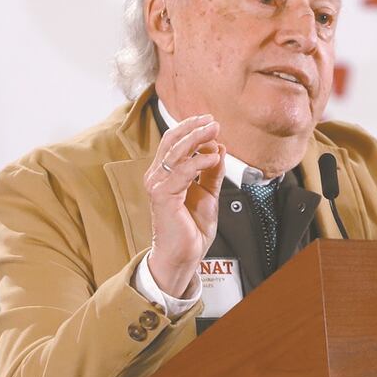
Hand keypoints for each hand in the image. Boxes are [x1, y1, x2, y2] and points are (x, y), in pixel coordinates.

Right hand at [145, 114, 226, 297]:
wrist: (184, 255)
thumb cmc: (191, 228)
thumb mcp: (208, 194)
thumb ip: (212, 172)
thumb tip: (220, 149)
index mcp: (165, 174)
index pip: (174, 142)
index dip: (191, 128)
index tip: (211, 121)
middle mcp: (157, 176)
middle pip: (172, 141)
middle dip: (193, 127)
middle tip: (213, 121)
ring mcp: (157, 185)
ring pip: (176, 152)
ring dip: (197, 138)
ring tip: (215, 132)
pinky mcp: (162, 195)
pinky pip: (182, 171)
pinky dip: (199, 161)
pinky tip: (213, 157)